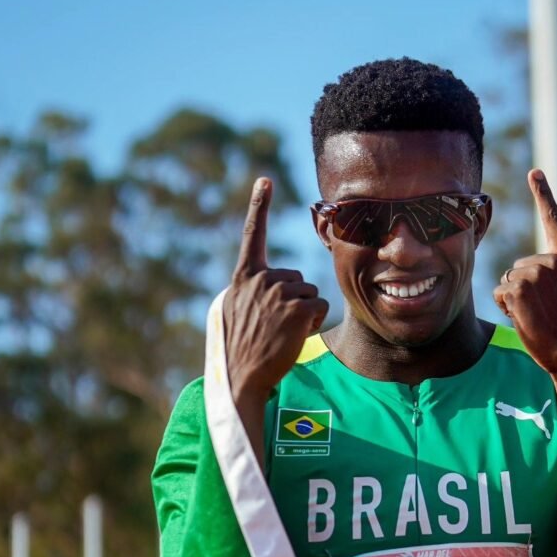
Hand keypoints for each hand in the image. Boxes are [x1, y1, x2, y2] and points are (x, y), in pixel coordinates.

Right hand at [222, 177, 328, 403]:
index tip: (265, 181)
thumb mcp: (237, 309)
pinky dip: (313, 323)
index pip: (254, 235)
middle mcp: (261, 279)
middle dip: (295, 300)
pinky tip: (295, 335)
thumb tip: (268, 282)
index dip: (259, 206)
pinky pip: (319, 307)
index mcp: (245, 277)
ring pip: (310, 294)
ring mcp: (279, 292)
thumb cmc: (242, 348)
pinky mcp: (297, 309)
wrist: (242, 375)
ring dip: (304, 313)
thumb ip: (252, 290)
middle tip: (276, 325)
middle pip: (297, 278)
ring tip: (282, 333)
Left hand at [492, 169, 556, 376]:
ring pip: (508, 280)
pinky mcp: (518, 289)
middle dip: (523, 288)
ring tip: (536, 316)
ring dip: (515, 300)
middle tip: (543, 310)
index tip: (534, 173)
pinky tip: (526, 319)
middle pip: (519, 266)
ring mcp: (535, 274)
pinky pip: (500, 294)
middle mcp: (553, 261)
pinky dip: (507, 308)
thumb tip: (556, 269)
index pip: (555, 221)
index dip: (544, 195)